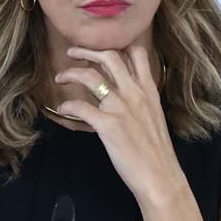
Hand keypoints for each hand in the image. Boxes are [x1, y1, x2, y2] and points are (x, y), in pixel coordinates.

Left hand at [54, 46, 183, 207]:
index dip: (117, 44)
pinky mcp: (108, 125)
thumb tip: (121, 93)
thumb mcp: (153, 116)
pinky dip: (67, 105)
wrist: (160, 175)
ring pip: (91, 76)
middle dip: (87, 50)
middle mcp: (135, 93)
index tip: (101, 46)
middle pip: (110, 56)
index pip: (136, 53)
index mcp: (148, 90)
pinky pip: (80, 106)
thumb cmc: (156, 151)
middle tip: (73, 52)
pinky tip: (62, 109)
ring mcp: (121, 107)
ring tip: (60, 77)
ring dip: (71, 73)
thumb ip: (139, 100)